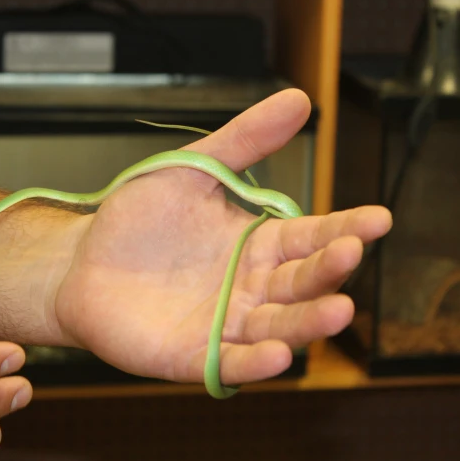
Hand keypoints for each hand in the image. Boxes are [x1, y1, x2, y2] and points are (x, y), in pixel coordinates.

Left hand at [52, 88, 391, 385]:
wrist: (81, 262)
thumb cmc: (139, 218)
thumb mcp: (194, 170)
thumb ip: (245, 140)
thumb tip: (301, 99)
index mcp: (259, 243)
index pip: (313, 237)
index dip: (346, 229)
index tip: (378, 218)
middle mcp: (252, 286)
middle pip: (302, 282)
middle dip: (329, 270)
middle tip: (351, 253)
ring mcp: (227, 323)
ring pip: (279, 325)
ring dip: (309, 321)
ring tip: (339, 311)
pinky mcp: (196, 356)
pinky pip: (232, 362)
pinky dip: (257, 362)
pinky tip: (279, 355)